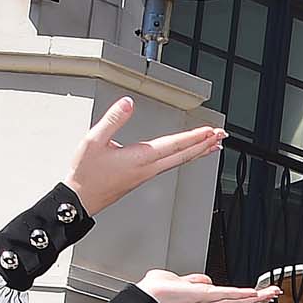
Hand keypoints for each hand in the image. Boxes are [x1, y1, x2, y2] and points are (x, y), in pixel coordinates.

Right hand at [64, 98, 226, 216]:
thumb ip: (113, 119)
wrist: (80, 199)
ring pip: (179, 161)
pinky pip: (170, 165)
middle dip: (204, 144)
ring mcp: (147, 175)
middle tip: (222, 135)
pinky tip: (186, 155)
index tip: (210, 131)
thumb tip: (127, 103)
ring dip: (197, 151)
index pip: (174, 145)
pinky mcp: (143, 177)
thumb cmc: (86, 173)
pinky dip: (184, 158)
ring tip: (212, 145)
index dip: (194, 137)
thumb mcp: (94, 140)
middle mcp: (148, 168)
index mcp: (141, 158)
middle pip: (184, 155)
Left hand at [138, 269, 278, 302]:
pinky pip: (229, 295)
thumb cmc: (159, 290)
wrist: (150, 297)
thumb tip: (203, 280)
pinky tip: (255, 293)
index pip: (229, 297)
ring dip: (256, 296)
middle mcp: (208, 301)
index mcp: (203, 298)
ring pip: (238, 298)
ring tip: (272, 293)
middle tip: (273, 294)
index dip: (244, 296)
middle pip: (238, 300)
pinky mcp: (207, 296)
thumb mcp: (180, 280)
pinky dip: (243, 295)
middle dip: (257, 297)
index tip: (257, 293)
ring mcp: (209, 300)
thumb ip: (193, 280)